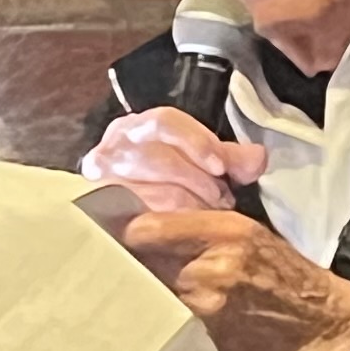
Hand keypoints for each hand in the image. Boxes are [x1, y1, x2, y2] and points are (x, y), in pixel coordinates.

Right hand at [85, 107, 267, 221]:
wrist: (118, 209)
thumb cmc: (167, 181)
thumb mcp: (200, 164)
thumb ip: (228, 159)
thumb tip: (257, 158)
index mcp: (142, 125)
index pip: (166, 122)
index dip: (196, 142)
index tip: (221, 168)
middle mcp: (116, 143)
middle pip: (155, 156)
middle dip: (193, 180)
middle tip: (219, 200)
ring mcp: (100, 175)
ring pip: (140, 187)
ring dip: (178, 203)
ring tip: (202, 214)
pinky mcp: (92, 203)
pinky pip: (125, 213)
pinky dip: (154, 220)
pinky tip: (173, 228)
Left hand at [118, 206, 349, 350]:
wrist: (321, 327)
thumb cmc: (285, 274)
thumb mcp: (248, 232)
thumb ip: (196, 227)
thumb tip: (142, 228)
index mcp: (226, 234)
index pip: (147, 228)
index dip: (124, 230)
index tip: (114, 233)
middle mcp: (210, 271)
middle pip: (137, 264)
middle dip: (124, 262)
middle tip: (112, 261)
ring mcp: (204, 311)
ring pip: (144, 296)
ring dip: (135, 292)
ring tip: (131, 288)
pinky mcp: (201, 341)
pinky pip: (160, 324)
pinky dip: (153, 319)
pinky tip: (154, 316)